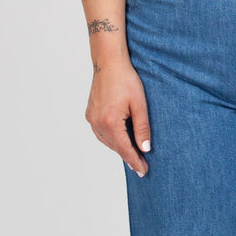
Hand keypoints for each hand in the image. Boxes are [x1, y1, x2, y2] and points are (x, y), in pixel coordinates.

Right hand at [85, 58, 151, 176]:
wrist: (109, 63)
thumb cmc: (126, 79)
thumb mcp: (140, 104)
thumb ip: (142, 128)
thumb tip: (145, 148)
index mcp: (110, 122)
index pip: (125, 149)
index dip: (135, 161)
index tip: (143, 172)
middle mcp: (97, 123)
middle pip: (115, 147)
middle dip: (128, 156)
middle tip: (141, 165)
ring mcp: (92, 119)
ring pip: (107, 141)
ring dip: (119, 148)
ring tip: (132, 154)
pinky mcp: (90, 114)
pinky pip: (101, 133)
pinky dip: (111, 139)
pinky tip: (120, 140)